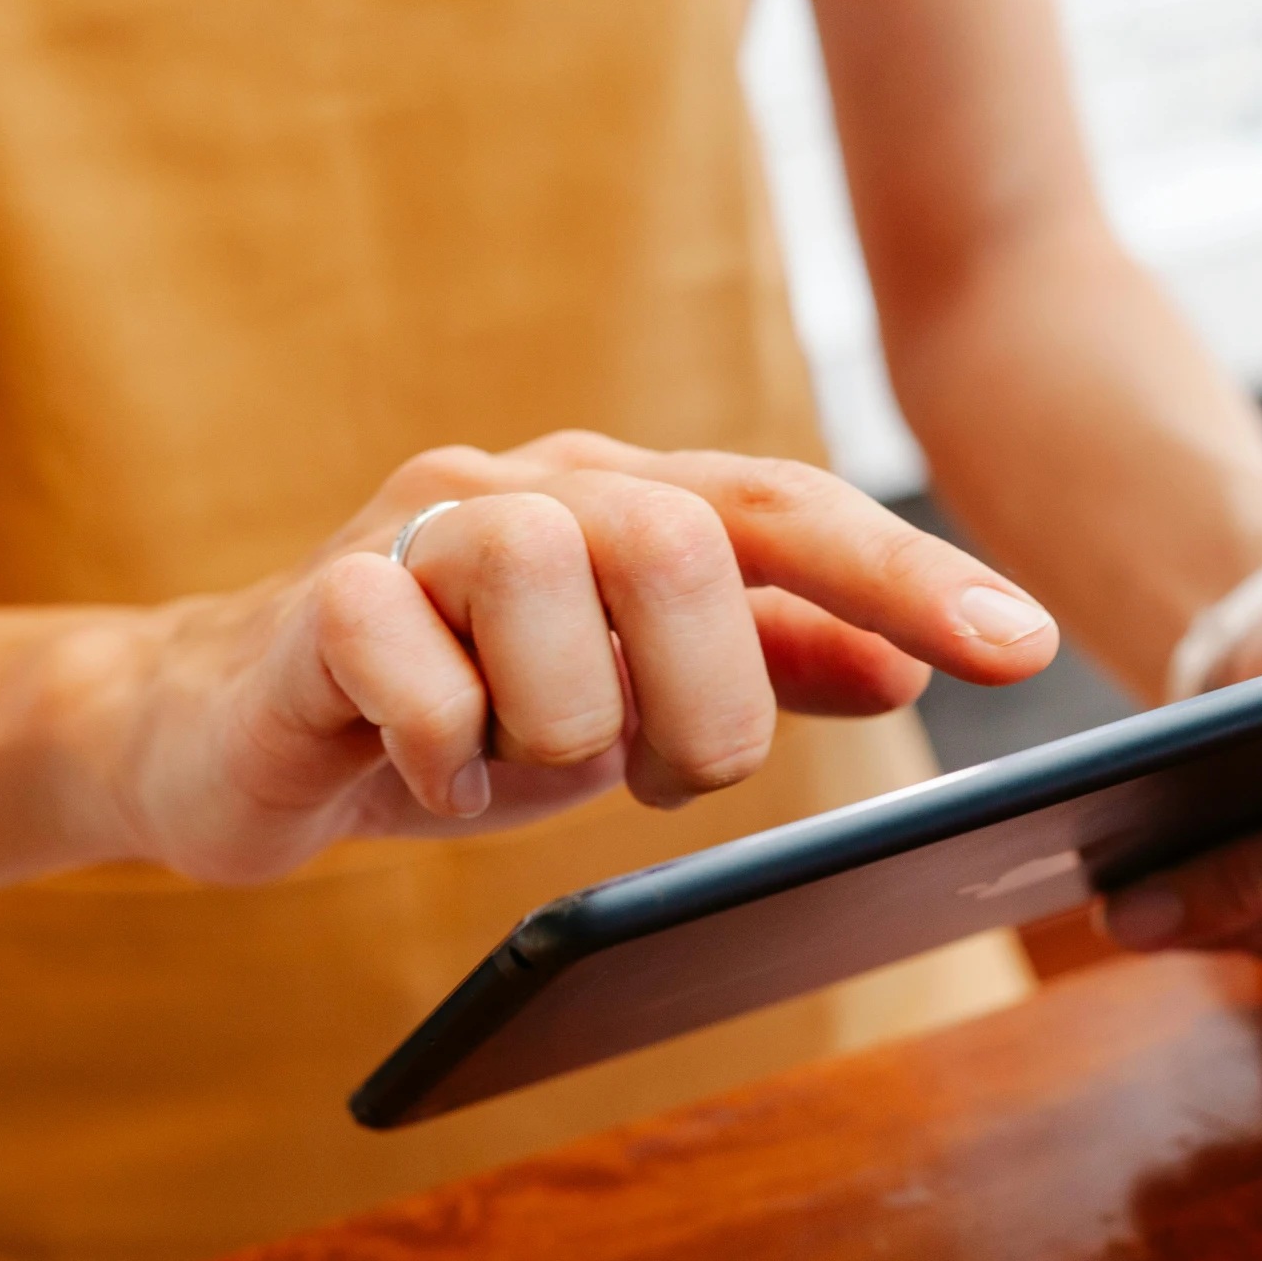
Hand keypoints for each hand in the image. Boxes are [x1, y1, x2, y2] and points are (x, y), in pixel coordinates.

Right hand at [61, 432, 1057, 883]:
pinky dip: (446, 753)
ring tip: (519, 762)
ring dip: (561, 726)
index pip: (790, 513)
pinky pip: (414, 663)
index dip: (909, 575)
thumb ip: (759, 665)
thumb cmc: (463, 706)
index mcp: (628, 504)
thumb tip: (903, 665)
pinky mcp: (320, 602)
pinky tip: (430, 772)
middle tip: (656, 773)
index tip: (1022, 646)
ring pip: (550, 582)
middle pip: (681, 545)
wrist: (239, 732)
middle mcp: (533, 487)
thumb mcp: (633, 702)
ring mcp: (419, 530)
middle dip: (697, 698)